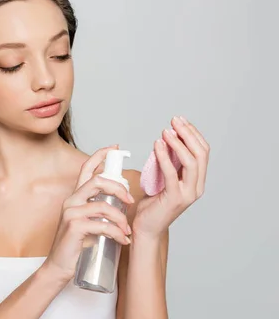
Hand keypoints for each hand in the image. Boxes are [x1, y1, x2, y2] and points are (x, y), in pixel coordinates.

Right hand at [42, 145, 133, 280]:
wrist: (59, 267)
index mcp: (75, 197)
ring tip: (127, 231)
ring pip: (104, 205)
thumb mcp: (87, 222)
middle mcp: (71, 201)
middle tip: (131, 201)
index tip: (115, 147)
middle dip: (119, 188)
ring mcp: (71, 213)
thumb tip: (121, 202)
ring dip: (121, 219)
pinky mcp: (75, 227)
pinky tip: (123, 240)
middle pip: (98, 181)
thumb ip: (99, 210)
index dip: (100, 155)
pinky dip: (117, 233)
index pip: (86, 169)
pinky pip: (102, 225)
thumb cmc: (75, 245)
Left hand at [133, 116, 209, 239]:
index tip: (180, 121)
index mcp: (196, 181)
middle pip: (201, 154)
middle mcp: (196, 187)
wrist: (146, 227)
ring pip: (191, 162)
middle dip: (188, 134)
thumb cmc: (152, 203)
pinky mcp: (174, 198)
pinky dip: (165, 156)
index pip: (203, 152)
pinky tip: (158, 145)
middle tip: (175, 120)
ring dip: (178, 143)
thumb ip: (167, 163)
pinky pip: (171, 173)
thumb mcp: (162, 178)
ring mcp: (188, 193)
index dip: (193, 134)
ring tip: (166, 131)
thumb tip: (165, 140)